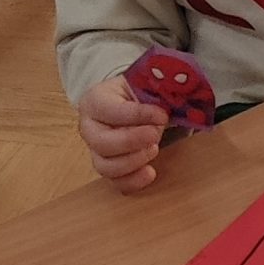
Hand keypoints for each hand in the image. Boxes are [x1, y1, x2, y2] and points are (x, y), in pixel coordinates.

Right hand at [78, 73, 166, 193]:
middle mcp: (89, 128)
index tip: (161, 115)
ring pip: (106, 166)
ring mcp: (96, 150)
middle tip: (155, 135)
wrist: (130, 103)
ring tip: (154, 149)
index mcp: (94, 101)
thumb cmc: (137, 93)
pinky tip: (151, 172)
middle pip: (103, 143)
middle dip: (132, 141)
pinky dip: (133, 181)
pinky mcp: (108, 166)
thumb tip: (174, 100)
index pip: (110, 111)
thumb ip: (155, 90)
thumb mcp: (143, 83)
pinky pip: (116, 182)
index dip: (137, 115)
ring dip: (133, 162)